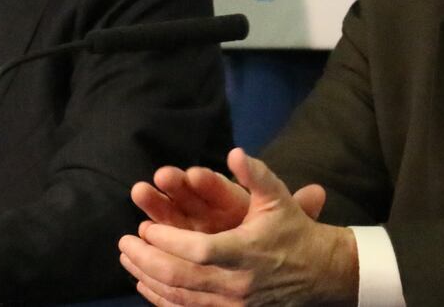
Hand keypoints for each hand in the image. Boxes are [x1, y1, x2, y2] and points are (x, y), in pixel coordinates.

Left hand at [119, 148, 354, 306]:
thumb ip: (256, 175)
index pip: (199, 251)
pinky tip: (145, 284)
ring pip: (180, 297)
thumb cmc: (292, 230)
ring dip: (148, 278)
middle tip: (123, 242)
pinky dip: (162, 299)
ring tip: (127, 259)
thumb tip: (235, 152)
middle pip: (181, 277)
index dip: (168, 242)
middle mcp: (238, 283)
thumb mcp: (278, 198)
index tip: (143, 228)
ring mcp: (234, 304)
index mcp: (247, 252)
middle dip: (146, 260)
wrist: (320, 273)